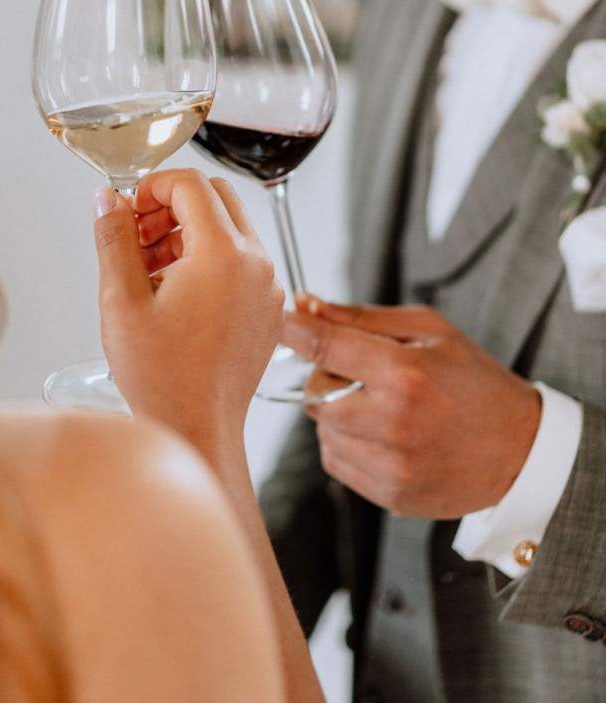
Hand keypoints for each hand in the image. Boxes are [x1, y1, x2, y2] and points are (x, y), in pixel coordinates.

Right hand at [93, 169, 283, 448]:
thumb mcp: (121, 300)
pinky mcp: (268, 307)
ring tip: (148, 271)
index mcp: (222, 254)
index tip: (128, 211)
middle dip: (170, 206)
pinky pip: (241, 260)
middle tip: (137, 238)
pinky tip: (173, 293)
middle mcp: (255, 264)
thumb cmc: (162, 378)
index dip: (151, 187)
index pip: (190, 183)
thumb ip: (113, 239)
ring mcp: (267, 286)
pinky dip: (208, 259)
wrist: (198, 430)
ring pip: (230, 227)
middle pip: (215, 197)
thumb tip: (108, 199)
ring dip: (188, 232)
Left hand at [283, 297, 541, 518]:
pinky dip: (346, 443)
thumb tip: (304, 304)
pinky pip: (336, 461)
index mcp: (406, 373)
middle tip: (360, 373)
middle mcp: (394, 423)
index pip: (324, 346)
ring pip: (323, 429)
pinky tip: (382, 434)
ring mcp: (392, 466)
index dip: (294, 330)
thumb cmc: (473, 380)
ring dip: (337, 413)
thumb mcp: (428, 331)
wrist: (520, 451)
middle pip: (314, 394)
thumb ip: (361, 317)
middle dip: (326, 378)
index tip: (281, 321)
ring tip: (379, 405)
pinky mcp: (391, 496)